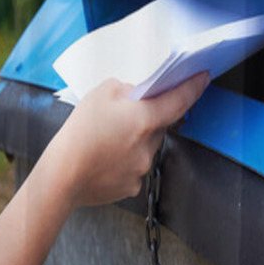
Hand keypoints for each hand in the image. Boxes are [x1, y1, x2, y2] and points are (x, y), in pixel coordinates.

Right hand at [44, 72, 209, 211]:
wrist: (60, 178)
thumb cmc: (77, 134)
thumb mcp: (100, 94)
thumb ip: (126, 89)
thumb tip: (138, 95)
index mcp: (144, 118)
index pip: (180, 100)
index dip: (194, 87)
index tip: (203, 78)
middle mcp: (149, 144)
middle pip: (160, 125)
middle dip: (149, 118)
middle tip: (125, 115)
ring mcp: (143, 167)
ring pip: (148, 147)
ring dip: (136, 140)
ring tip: (108, 140)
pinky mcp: (134, 186)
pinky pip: (136, 167)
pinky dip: (126, 160)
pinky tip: (106, 159)